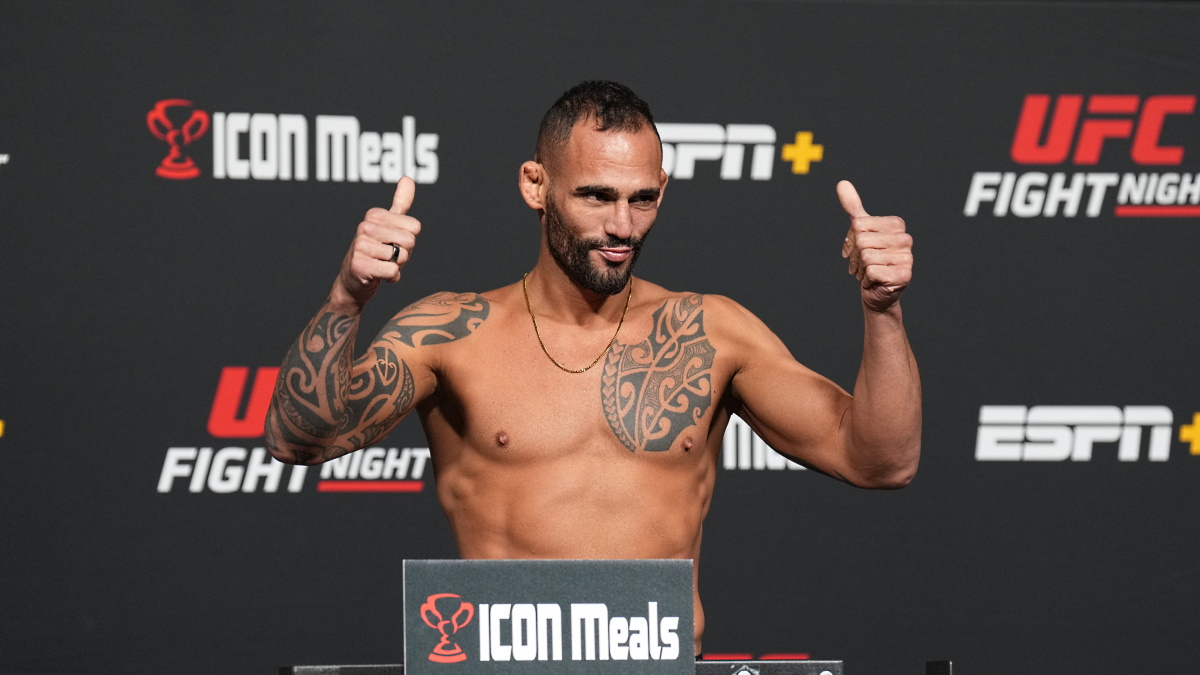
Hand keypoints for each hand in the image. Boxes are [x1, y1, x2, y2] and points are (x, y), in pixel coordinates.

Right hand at [335, 177, 420, 307]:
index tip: (392, 242)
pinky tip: (378, 275)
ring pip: (401, 257)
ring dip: (396, 266)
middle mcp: (365, 227)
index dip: (408, 239)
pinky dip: (391, 278)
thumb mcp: (389, 225)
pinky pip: (392, 272)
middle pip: (410, 241)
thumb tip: (408, 178)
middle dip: (404, 253)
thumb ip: (400, 202)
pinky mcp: (359, 265)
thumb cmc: (377, 251)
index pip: (415, 227)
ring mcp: (360, 246)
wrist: (354, 280)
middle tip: (387, 256)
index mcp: (374, 214)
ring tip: (381, 264)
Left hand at [838, 180, 911, 312]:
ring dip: (860, 269)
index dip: (851, 239)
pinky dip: (866, 280)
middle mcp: (905, 239)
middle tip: (861, 265)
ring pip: (866, 257)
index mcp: (896, 224)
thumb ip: (853, 208)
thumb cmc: (870, 259)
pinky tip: (874, 282)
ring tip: (868, 273)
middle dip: (855, 257)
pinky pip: (871, 272)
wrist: (876, 291)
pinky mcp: (904, 275)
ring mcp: (907, 257)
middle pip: (862, 240)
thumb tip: (842, 183)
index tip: (857, 250)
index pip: (858, 224)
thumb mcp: (860, 231)